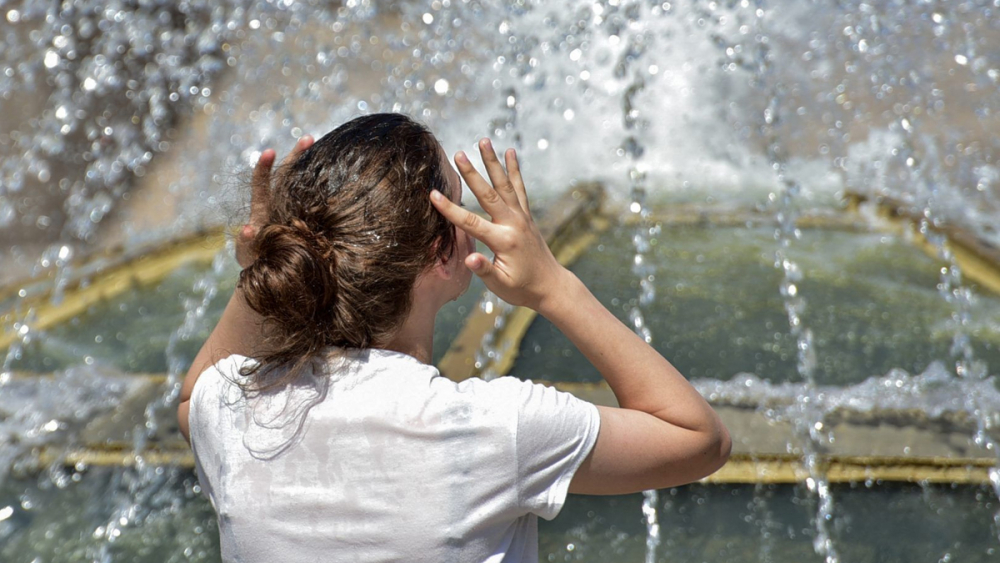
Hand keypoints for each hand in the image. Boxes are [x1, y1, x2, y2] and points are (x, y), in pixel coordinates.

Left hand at [235, 136, 314, 267]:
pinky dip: (326, 193)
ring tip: (327, 152)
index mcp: (261, 211)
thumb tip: (248, 228)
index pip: (261, 185)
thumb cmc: (254, 262)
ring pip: (303, 187)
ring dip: (315, 171)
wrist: (270, 273)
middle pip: (286, 176)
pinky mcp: (306, 222)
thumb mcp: (245, 255)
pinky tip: (338, 182)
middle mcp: (278, 206)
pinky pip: (317, 206)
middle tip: (309, 138)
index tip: (270, 152)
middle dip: (296, 156)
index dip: (264, 169)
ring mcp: (293, 212)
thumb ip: (244, 243)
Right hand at [429, 138, 567, 310]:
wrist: (551, 286)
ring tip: (483, 140)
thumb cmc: (522, 289)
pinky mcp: (526, 216)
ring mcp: (522, 217)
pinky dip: (514, 170)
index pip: (471, 223)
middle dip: (472, 174)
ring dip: (493, 162)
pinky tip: (510, 152)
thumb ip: (485, 270)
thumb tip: (470, 258)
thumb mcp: (501, 285)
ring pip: (505, 185)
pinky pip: (520, 188)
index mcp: (504, 241)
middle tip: (458, 153)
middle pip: (489, 195)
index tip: (433, 194)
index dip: (450, 209)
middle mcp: (514, 224)